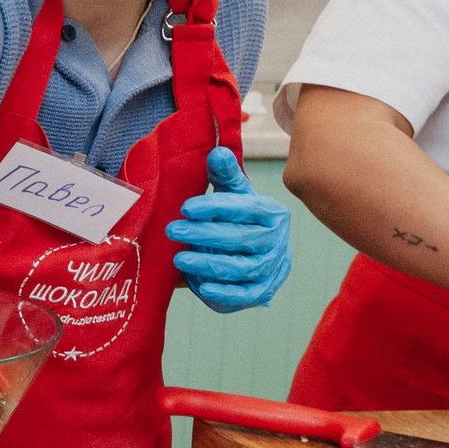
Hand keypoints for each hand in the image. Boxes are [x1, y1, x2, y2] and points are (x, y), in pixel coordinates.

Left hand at [166, 148, 292, 312]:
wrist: (262, 250)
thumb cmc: (241, 217)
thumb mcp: (235, 194)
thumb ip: (225, 176)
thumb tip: (216, 152)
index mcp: (271, 213)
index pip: (244, 208)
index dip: (215, 207)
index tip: (185, 207)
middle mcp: (276, 241)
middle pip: (240, 239)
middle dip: (204, 235)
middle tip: (172, 230)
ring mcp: (272, 268)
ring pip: (241, 268)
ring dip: (208, 264)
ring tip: (179, 258)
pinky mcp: (263, 291)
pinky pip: (245, 295)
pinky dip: (225, 293)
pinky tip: (201, 286)